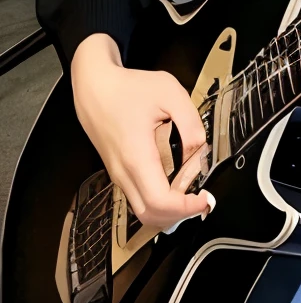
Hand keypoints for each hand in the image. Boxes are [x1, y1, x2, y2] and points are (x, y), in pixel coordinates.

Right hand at [71, 34, 211, 230]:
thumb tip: (200, 151)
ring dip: (168, 210)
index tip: (205, 198)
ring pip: (142, 210)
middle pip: (150, 216)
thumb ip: (191, 123)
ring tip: (190, 192)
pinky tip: (174, 183)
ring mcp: (117, 174)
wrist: (94, 86)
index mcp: (137, 156)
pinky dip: (157, 200)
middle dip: (180, 214)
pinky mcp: (117, 171)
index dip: (186, 207)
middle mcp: (124, 172)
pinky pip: (137, 197)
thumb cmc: (129, 88)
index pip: (160, 201)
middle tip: (200, 198)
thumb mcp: (170, 93)